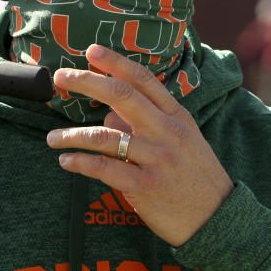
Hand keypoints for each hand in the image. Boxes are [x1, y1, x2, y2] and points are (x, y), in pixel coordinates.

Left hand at [47, 44, 233, 246]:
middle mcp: (167, 133)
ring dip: (72, 135)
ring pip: (105, 136)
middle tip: (61, 78)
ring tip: (51, 138)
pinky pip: (104, 168)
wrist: (219, 219)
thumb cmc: (197, 178)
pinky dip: (80, 162)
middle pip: (121, 97)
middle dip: (87, 82)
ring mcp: (157, 159)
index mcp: (177, 117)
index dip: (116, 63)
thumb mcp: (186, 141)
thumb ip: (154, 122)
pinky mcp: (145, 186)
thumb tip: (111, 112)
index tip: (92, 51)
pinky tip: (66, 161)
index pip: (144, 81)